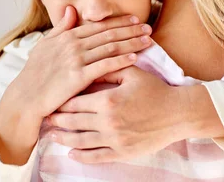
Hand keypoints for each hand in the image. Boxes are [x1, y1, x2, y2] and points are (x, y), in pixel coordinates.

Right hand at [0, 6, 152, 164]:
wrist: (26, 97)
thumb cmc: (34, 74)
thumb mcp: (45, 46)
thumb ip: (61, 28)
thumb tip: (71, 10)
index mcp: (67, 36)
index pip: (98, 26)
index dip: (118, 22)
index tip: (134, 20)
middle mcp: (73, 44)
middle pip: (108, 34)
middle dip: (130, 30)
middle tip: (147, 27)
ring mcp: (76, 60)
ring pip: (110, 47)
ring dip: (131, 43)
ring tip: (147, 40)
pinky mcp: (78, 77)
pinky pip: (105, 66)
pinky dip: (121, 60)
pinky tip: (134, 58)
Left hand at [47, 66, 190, 162]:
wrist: (178, 113)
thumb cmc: (155, 90)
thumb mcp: (132, 73)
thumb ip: (108, 69)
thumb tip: (89, 66)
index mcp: (108, 101)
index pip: (76, 102)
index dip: (61, 101)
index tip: (50, 100)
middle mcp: (108, 122)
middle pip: (74, 122)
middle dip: (57, 120)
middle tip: (45, 118)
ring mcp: (115, 139)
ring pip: (81, 141)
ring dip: (64, 140)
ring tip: (52, 137)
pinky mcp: (123, 152)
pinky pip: (97, 157)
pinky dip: (82, 157)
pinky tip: (71, 154)